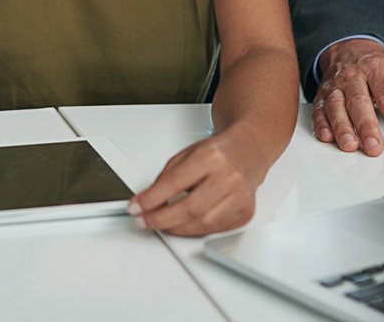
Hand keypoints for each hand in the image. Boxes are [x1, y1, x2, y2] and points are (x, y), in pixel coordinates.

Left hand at [129, 131, 260, 235]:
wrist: (248, 151)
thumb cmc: (218, 152)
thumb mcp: (186, 154)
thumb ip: (166, 177)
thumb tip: (147, 201)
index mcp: (211, 157)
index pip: (175, 183)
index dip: (151, 199)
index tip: (135, 207)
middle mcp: (229, 177)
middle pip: (190, 208)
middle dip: (160, 219)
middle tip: (144, 220)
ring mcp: (240, 196)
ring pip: (202, 224)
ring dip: (175, 228)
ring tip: (160, 223)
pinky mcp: (245, 212)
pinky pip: (215, 229)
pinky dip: (194, 230)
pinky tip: (182, 224)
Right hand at [313, 38, 383, 155]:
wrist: (350, 49)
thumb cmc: (378, 70)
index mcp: (378, 70)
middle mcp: (353, 76)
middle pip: (359, 102)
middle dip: (366, 126)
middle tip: (374, 148)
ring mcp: (335, 86)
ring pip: (335, 106)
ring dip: (341, 127)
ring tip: (350, 146)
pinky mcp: (321, 96)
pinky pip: (318, 109)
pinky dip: (321, 124)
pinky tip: (326, 137)